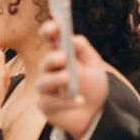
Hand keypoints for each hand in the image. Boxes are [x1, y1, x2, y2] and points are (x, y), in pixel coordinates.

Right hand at [35, 22, 109, 139]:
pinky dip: (66, 102)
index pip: (50, 40)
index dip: (49, 31)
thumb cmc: (92, 85)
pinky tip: (79, 101)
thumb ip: (84, 51)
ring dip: (56, 79)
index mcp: (60, 55)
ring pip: (44, 82)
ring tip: (68, 78)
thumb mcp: (94, 66)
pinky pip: (51, 103)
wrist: (95, 113)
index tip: (55, 26)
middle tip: (63, 57)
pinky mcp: (45, 105)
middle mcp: (49, 70)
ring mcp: (46, 88)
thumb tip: (74, 38)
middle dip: (52, 58)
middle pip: (45, 61)